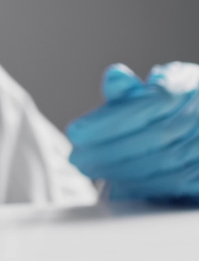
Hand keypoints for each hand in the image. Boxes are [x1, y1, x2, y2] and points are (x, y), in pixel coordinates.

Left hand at [67, 62, 198, 202]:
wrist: (198, 120)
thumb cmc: (175, 101)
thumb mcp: (153, 86)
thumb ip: (129, 90)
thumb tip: (114, 75)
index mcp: (186, 87)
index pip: (148, 104)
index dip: (109, 120)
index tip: (75, 132)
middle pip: (154, 137)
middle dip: (108, 150)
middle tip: (77, 157)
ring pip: (165, 162)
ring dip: (120, 169)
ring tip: (90, 168)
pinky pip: (175, 182)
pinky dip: (141, 184)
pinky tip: (116, 181)